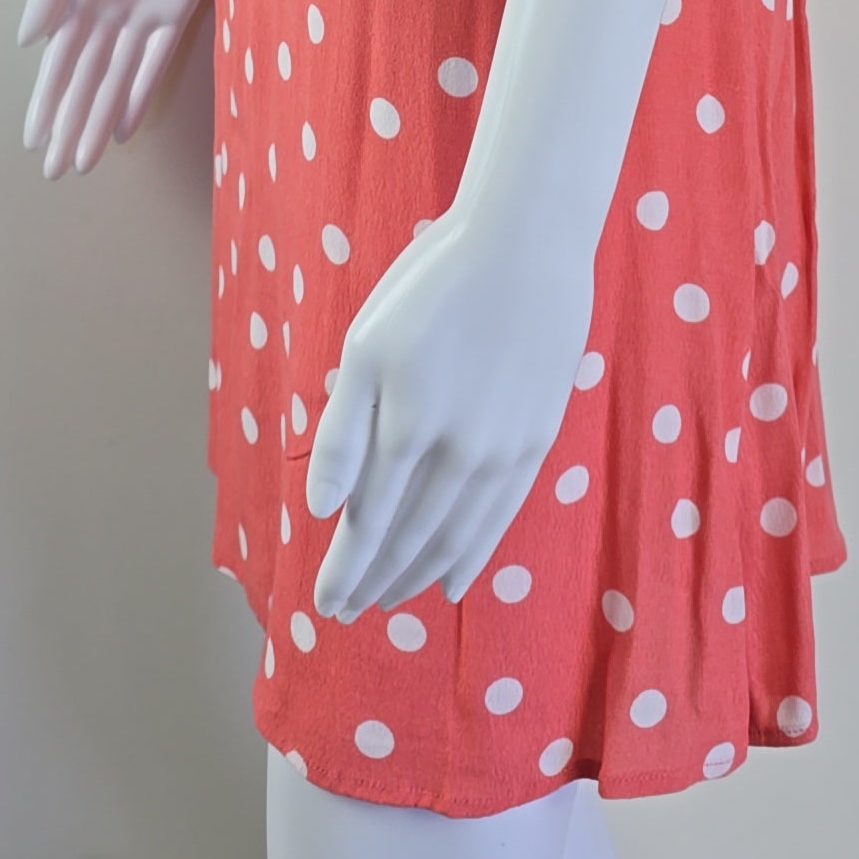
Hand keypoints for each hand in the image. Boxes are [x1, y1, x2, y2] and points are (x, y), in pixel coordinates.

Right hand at [17, 0, 210, 177]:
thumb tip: (26, 44)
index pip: (58, 63)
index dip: (44, 102)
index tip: (31, 140)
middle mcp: (106, 13)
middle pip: (84, 82)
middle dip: (67, 125)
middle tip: (53, 171)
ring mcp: (141, 15)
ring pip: (115, 81)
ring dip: (98, 121)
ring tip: (83, 162)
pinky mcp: (176, 13)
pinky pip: (154, 63)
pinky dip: (138, 95)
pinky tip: (123, 128)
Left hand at [305, 203, 594, 618]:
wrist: (526, 246)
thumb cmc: (432, 284)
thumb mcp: (367, 343)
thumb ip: (344, 429)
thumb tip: (322, 507)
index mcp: (406, 429)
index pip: (368, 522)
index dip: (345, 567)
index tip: (325, 601)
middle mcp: (456, 455)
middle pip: (410, 539)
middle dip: (375, 581)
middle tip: (351, 613)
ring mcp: (502, 453)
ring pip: (456, 537)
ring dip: (419, 575)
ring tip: (393, 600)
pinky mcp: (536, 441)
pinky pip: (501, 518)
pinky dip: (475, 555)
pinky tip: (457, 579)